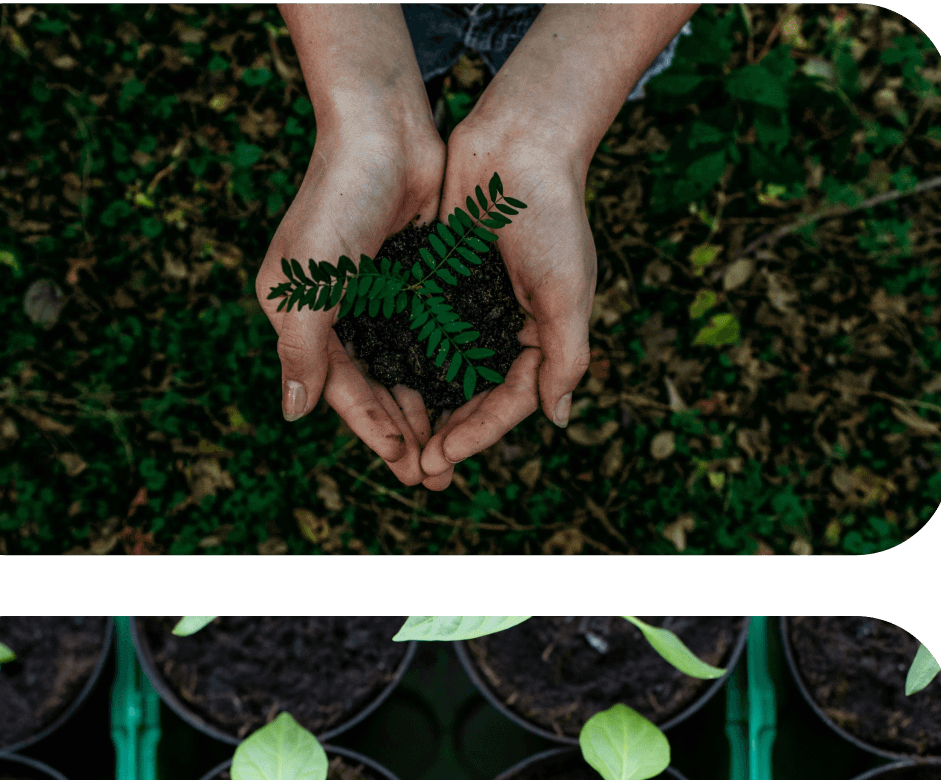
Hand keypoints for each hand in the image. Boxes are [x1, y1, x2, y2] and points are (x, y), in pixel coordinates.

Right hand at [256, 121, 443, 486]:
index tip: (406, 466)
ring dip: (425, 403)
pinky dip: (441, 361)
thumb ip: (301, 351)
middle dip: (402, 430)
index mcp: (298, 315)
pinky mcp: (408, 272)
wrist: (383, 129)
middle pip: (370, 384)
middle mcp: (332, 309)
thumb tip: (292, 414)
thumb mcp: (309, 284)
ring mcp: (371, 291)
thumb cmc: (337, 202)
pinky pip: (425, 331)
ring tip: (454, 442)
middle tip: (436, 473)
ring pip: (401, 364)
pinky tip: (467, 388)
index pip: (337, 387)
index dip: (371, 430)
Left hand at [412, 2, 691, 488]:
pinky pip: (415, 334)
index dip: (475, 435)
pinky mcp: (436, 284)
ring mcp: (467, 307)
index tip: (440, 459)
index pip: (506, 402)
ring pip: (439, 373)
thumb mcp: (566, 289)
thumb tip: (557, 418)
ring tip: (393, 445)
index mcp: (540, 335)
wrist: (517, 145)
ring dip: (419, 410)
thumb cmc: (550, 215)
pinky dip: (400, 362)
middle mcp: (503, 328)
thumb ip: (564, 354)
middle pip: (470, 397)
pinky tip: (374, 388)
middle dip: (445, 436)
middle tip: (413, 472)